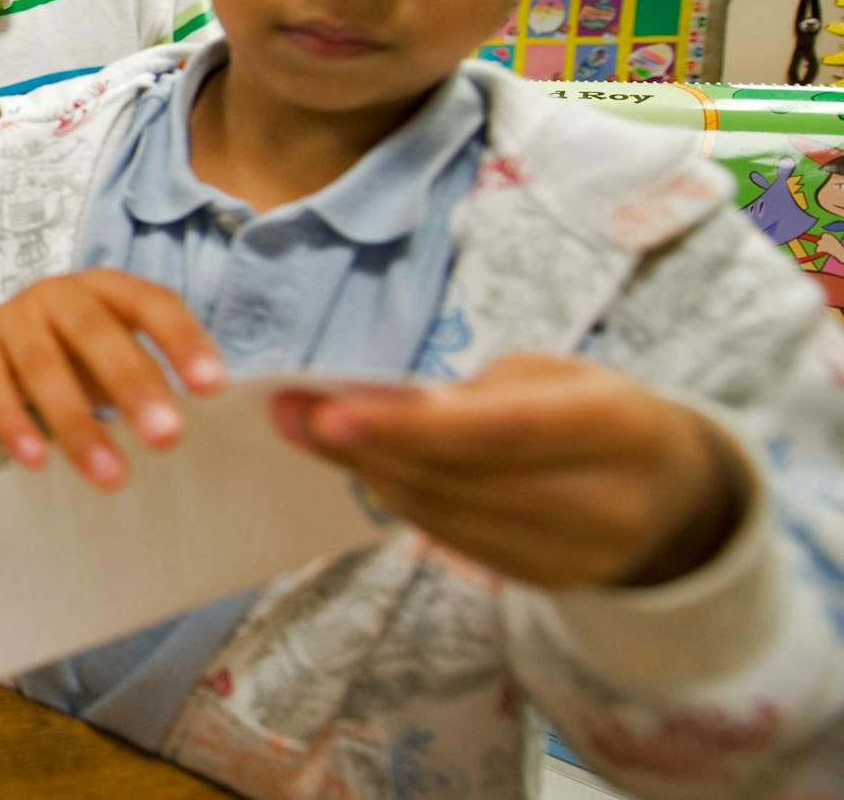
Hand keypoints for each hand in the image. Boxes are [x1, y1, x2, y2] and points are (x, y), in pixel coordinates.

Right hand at [0, 270, 223, 487]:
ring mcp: (15, 320)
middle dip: (133, 384)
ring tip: (112, 476)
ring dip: (77, 421)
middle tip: (168, 437)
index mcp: (109, 288)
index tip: (212, 388)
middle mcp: (60, 295)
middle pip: (95, 333)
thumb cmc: (76, 348)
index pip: (151, 303)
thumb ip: (153, 370)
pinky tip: (37, 461)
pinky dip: (14, 424)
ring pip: (42, 365)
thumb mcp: (116, 344)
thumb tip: (216, 430)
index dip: (181, 340)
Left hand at [274, 355, 750, 589]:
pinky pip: (450, 541)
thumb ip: (475, 393)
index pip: (496, 431)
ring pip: (440, 515)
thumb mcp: (556, 377)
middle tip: (288, 410)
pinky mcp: (545, 585)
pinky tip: (367, 468)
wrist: (673, 496)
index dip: (406, 425)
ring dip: (368, 471)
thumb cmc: (598, 413)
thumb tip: (374, 405)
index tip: (324, 411)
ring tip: (312, 429)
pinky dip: (400, 500)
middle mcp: (603, 504)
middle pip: (456, 479)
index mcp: (617, 428)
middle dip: (362, 445)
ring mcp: (575, 558)